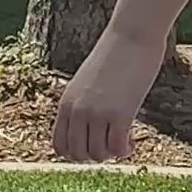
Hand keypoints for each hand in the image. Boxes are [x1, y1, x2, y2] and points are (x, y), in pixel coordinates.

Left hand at [52, 18, 167, 162]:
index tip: (93, 146)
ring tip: (123, 141)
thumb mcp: (87, 81)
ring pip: (98, 154)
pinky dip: (124, 151)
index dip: (76, 154)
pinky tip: (132, 142)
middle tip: (110, 145)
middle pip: (78, 154)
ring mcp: (97, 113)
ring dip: (111, 153)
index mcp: (66, 103)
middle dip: (95, 155)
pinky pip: (117, 147)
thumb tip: (88, 123)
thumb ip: (82, 102)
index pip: (60, 146)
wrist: (131, 36)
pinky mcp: (120, 114)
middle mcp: (78, 110)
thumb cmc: (114, 55)